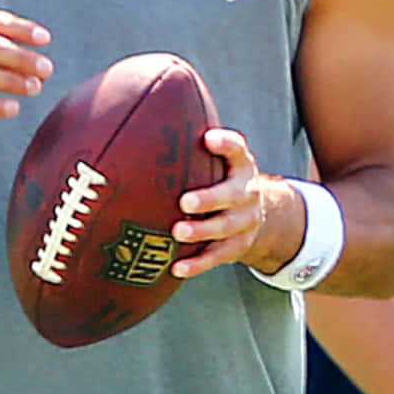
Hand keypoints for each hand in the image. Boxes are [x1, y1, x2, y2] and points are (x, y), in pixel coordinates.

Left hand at [168, 129, 297, 278]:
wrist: (257, 215)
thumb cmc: (220, 181)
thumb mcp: (218, 162)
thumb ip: (192, 147)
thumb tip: (137, 125)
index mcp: (241, 166)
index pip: (238, 150)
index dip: (226, 144)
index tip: (208, 139)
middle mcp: (247, 192)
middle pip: (233, 194)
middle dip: (210, 198)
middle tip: (185, 202)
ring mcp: (245, 221)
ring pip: (226, 228)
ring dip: (202, 231)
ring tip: (178, 233)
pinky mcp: (238, 246)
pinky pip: (219, 257)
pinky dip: (198, 264)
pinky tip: (177, 268)